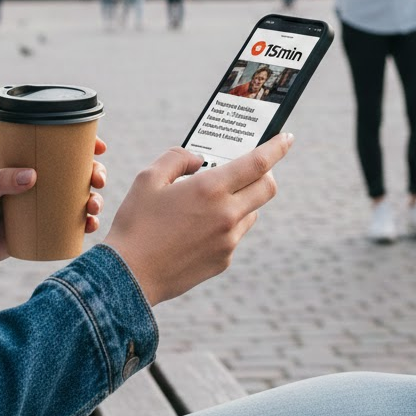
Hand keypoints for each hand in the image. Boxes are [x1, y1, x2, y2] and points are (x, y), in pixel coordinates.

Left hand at [0, 137, 107, 269]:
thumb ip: (2, 180)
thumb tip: (32, 175)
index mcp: (26, 165)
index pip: (58, 150)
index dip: (84, 146)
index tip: (99, 147)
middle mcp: (39, 184)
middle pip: (77, 174)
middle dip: (96, 174)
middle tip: (98, 180)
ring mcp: (43, 208)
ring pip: (79, 199)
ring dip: (95, 200)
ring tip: (93, 207)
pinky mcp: (44, 231)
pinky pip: (71, 226)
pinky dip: (86, 225)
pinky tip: (90, 226)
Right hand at [103, 133, 292, 305]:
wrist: (128, 278)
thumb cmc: (136, 224)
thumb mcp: (148, 179)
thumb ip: (177, 158)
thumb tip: (198, 159)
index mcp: (210, 189)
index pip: (259, 163)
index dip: (277, 147)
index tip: (287, 138)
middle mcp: (227, 214)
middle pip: (267, 187)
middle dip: (265, 173)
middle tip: (248, 168)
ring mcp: (228, 241)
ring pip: (252, 211)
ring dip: (243, 199)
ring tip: (212, 200)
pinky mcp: (224, 261)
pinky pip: (235, 234)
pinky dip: (226, 224)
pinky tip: (198, 228)